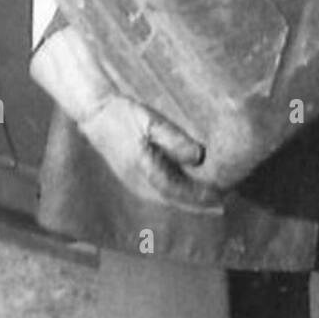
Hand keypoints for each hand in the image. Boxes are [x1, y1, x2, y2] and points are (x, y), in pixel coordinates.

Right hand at [79, 95, 222, 210]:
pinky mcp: (132, 178)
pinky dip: (177, 195)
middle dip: (199, 204)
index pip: (179, 192)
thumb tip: (198, 157)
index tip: (222, 196)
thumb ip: (174, 140)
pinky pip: (159, 193)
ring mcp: (133, 182)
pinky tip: (188, 191)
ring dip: (189, 201)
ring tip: (212, 200)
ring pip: (167, 199)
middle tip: (223, 202)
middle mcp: (139, 183)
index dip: (201, 197)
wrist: (95, 113)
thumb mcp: (151, 122)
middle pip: (175, 201)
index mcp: (145, 170)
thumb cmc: (124, 114)